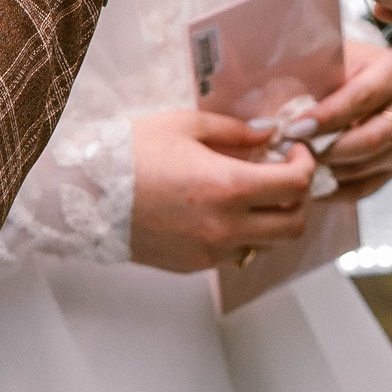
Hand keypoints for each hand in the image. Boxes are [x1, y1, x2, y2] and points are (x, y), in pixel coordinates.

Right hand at [127, 109, 318, 272]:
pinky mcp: (195, 265)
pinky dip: (244, 234)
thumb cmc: (131, 153)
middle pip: (294, 225)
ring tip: (256, 193)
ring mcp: (211, 252)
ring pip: (268, 244)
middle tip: (287, 175)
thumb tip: (269, 134)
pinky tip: (224, 210)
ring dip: (273, 219)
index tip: (296, 151)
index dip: (306, 165)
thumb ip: (235, 131)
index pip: (296, 185)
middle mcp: (226, 226)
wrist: (86, 195)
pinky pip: (236, 253)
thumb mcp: (184, 125)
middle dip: (302, 198)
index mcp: (227, 186)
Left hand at [298, 41, 391, 200]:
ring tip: (293, 167)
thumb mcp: (321, 61)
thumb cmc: (331, 66)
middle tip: (290, 151)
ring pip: (367, 166)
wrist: (352, 76)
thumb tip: (267, 122)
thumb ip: (304, 83)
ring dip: (328, 170)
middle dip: (327, 149)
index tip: (293, 128)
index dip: (327, 116)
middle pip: (372, 138)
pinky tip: (308, 185)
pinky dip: (335, 189)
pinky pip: (365, 187)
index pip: (361, 98)